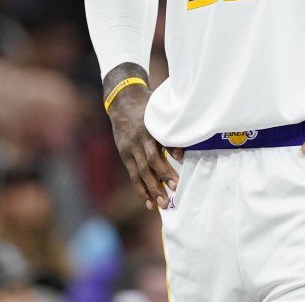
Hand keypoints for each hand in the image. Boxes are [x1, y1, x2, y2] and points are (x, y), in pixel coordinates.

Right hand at [108, 85, 182, 209]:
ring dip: (151, 189)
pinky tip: (148, 202)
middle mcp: (139, 139)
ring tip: (162, 204)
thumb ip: (169, 128)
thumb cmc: (147, 106)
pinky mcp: (125, 155)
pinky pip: (132, 175)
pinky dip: (140, 189)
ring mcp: (130, 148)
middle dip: (162, 177)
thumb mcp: (159, 111)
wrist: (122, 100)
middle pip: (150, 161)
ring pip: (140, 172)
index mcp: (150, 127)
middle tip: (175, 190)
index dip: (170, 150)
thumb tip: (182, 151)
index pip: (160, 142)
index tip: (181, 159)